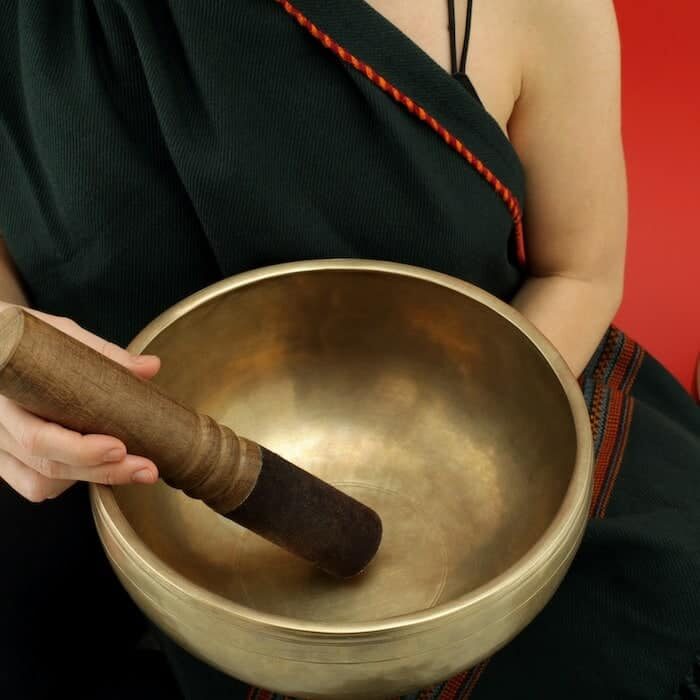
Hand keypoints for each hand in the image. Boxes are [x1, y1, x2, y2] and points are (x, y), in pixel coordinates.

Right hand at [0, 304, 160, 501]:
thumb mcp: (59, 335)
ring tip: (131, 467)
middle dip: (103, 471)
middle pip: (47, 465)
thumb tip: (150, 367)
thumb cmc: (24, 340)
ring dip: (90, 479)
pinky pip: (33, 486)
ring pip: (40, 482)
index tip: (119, 448)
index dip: (80, 449)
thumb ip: (102, 353)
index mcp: (7, 393)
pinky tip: (95, 467)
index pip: (37, 437)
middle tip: (146, 469)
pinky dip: (67, 483)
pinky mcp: (5, 460)